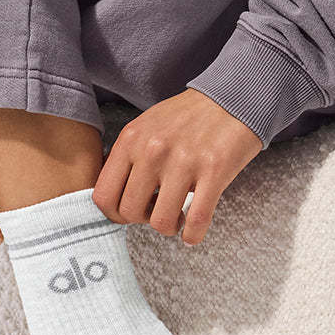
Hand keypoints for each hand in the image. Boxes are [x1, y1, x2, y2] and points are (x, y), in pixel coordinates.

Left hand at [91, 88, 261, 245]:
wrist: (231, 98)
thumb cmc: (186, 117)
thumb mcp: (145, 127)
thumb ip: (127, 156)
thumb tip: (113, 192)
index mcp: (131, 140)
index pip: (103, 195)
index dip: (114, 213)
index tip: (129, 212)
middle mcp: (152, 151)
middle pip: (130, 212)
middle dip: (142, 220)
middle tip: (156, 211)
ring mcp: (183, 162)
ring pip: (161, 222)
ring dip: (169, 227)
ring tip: (177, 216)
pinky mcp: (214, 172)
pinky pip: (197, 221)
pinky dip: (193, 235)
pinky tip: (193, 231)